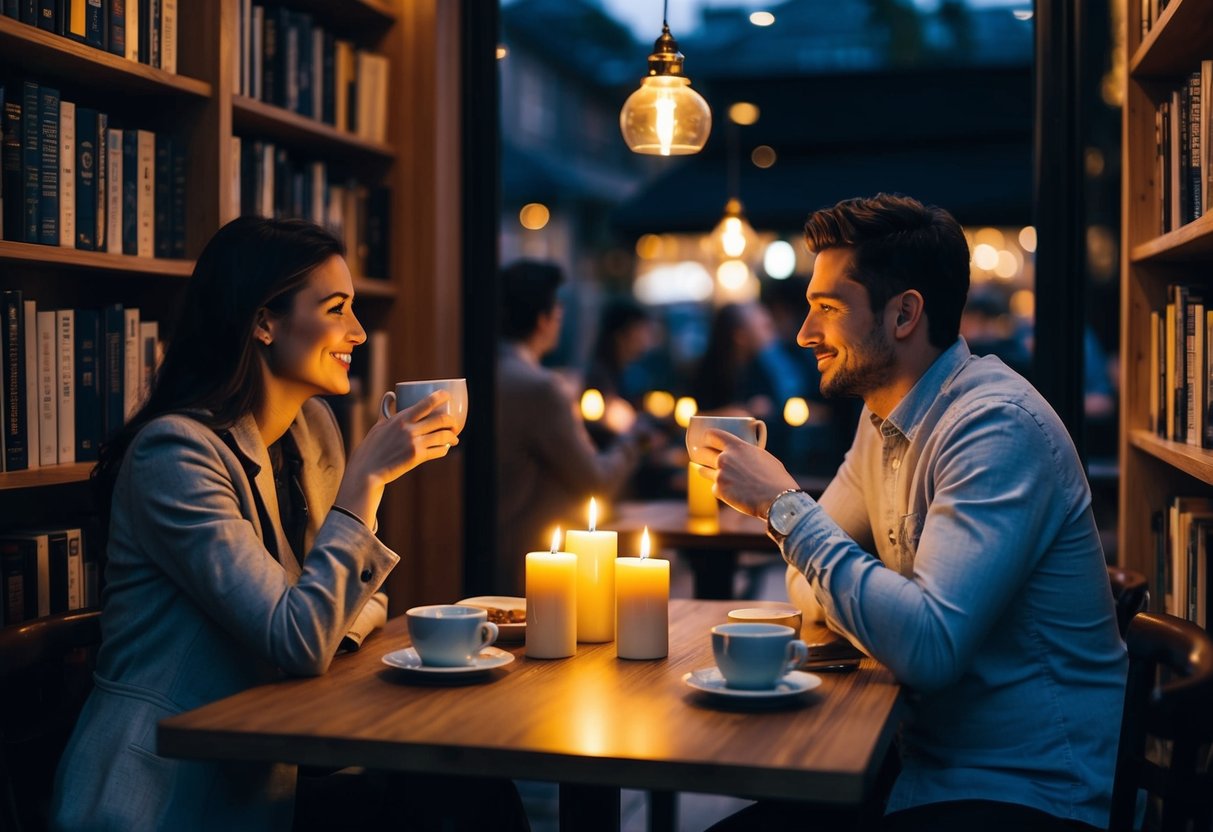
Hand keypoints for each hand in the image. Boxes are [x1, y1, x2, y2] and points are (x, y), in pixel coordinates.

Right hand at [336, 391, 459, 521]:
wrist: (367, 470)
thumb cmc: (371, 447)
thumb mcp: (378, 425)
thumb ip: (386, 410)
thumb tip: (391, 395)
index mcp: (401, 418)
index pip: (426, 403)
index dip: (440, 397)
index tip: (447, 396)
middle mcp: (409, 428)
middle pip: (441, 419)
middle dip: (452, 421)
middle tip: (455, 424)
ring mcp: (414, 443)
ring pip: (443, 436)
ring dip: (452, 437)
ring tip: (454, 439)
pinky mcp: (417, 457)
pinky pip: (438, 451)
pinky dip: (444, 449)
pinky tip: (445, 448)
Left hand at [695, 429, 797, 518]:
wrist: (777, 499)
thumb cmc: (775, 477)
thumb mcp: (762, 456)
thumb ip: (747, 453)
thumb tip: (742, 456)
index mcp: (736, 446)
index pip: (712, 434)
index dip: (708, 437)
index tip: (706, 440)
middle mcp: (724, 458)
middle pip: (702, 452)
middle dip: (701, 454)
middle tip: (702, 456)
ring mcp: (720, 474)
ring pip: (703, 470)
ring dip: (704, 470)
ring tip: (705, 471)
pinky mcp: (719, 490)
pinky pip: (714, 488)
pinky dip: (720, 490)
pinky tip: (729, 493)